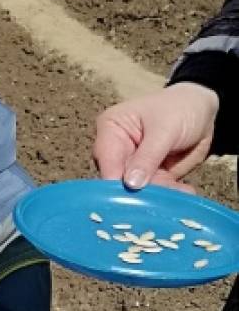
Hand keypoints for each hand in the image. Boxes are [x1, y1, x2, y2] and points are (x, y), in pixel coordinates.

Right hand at [93, 82, 217, 191]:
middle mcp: (116, 151)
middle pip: (117, 180)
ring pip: (137, 191)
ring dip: (158, 196)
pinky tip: (185, 191)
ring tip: (180, 192)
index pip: (107, 160)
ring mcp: (132, 166)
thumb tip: (130, 184)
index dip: (114, 181)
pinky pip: (155, 193)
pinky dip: (170, 195)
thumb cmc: (180, 108)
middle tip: (155, 202)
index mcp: (111, 129)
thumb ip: (148, 156)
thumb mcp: (165, 129)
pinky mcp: (149, 178)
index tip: (129, 197)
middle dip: (136, 193)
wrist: (203, 111)